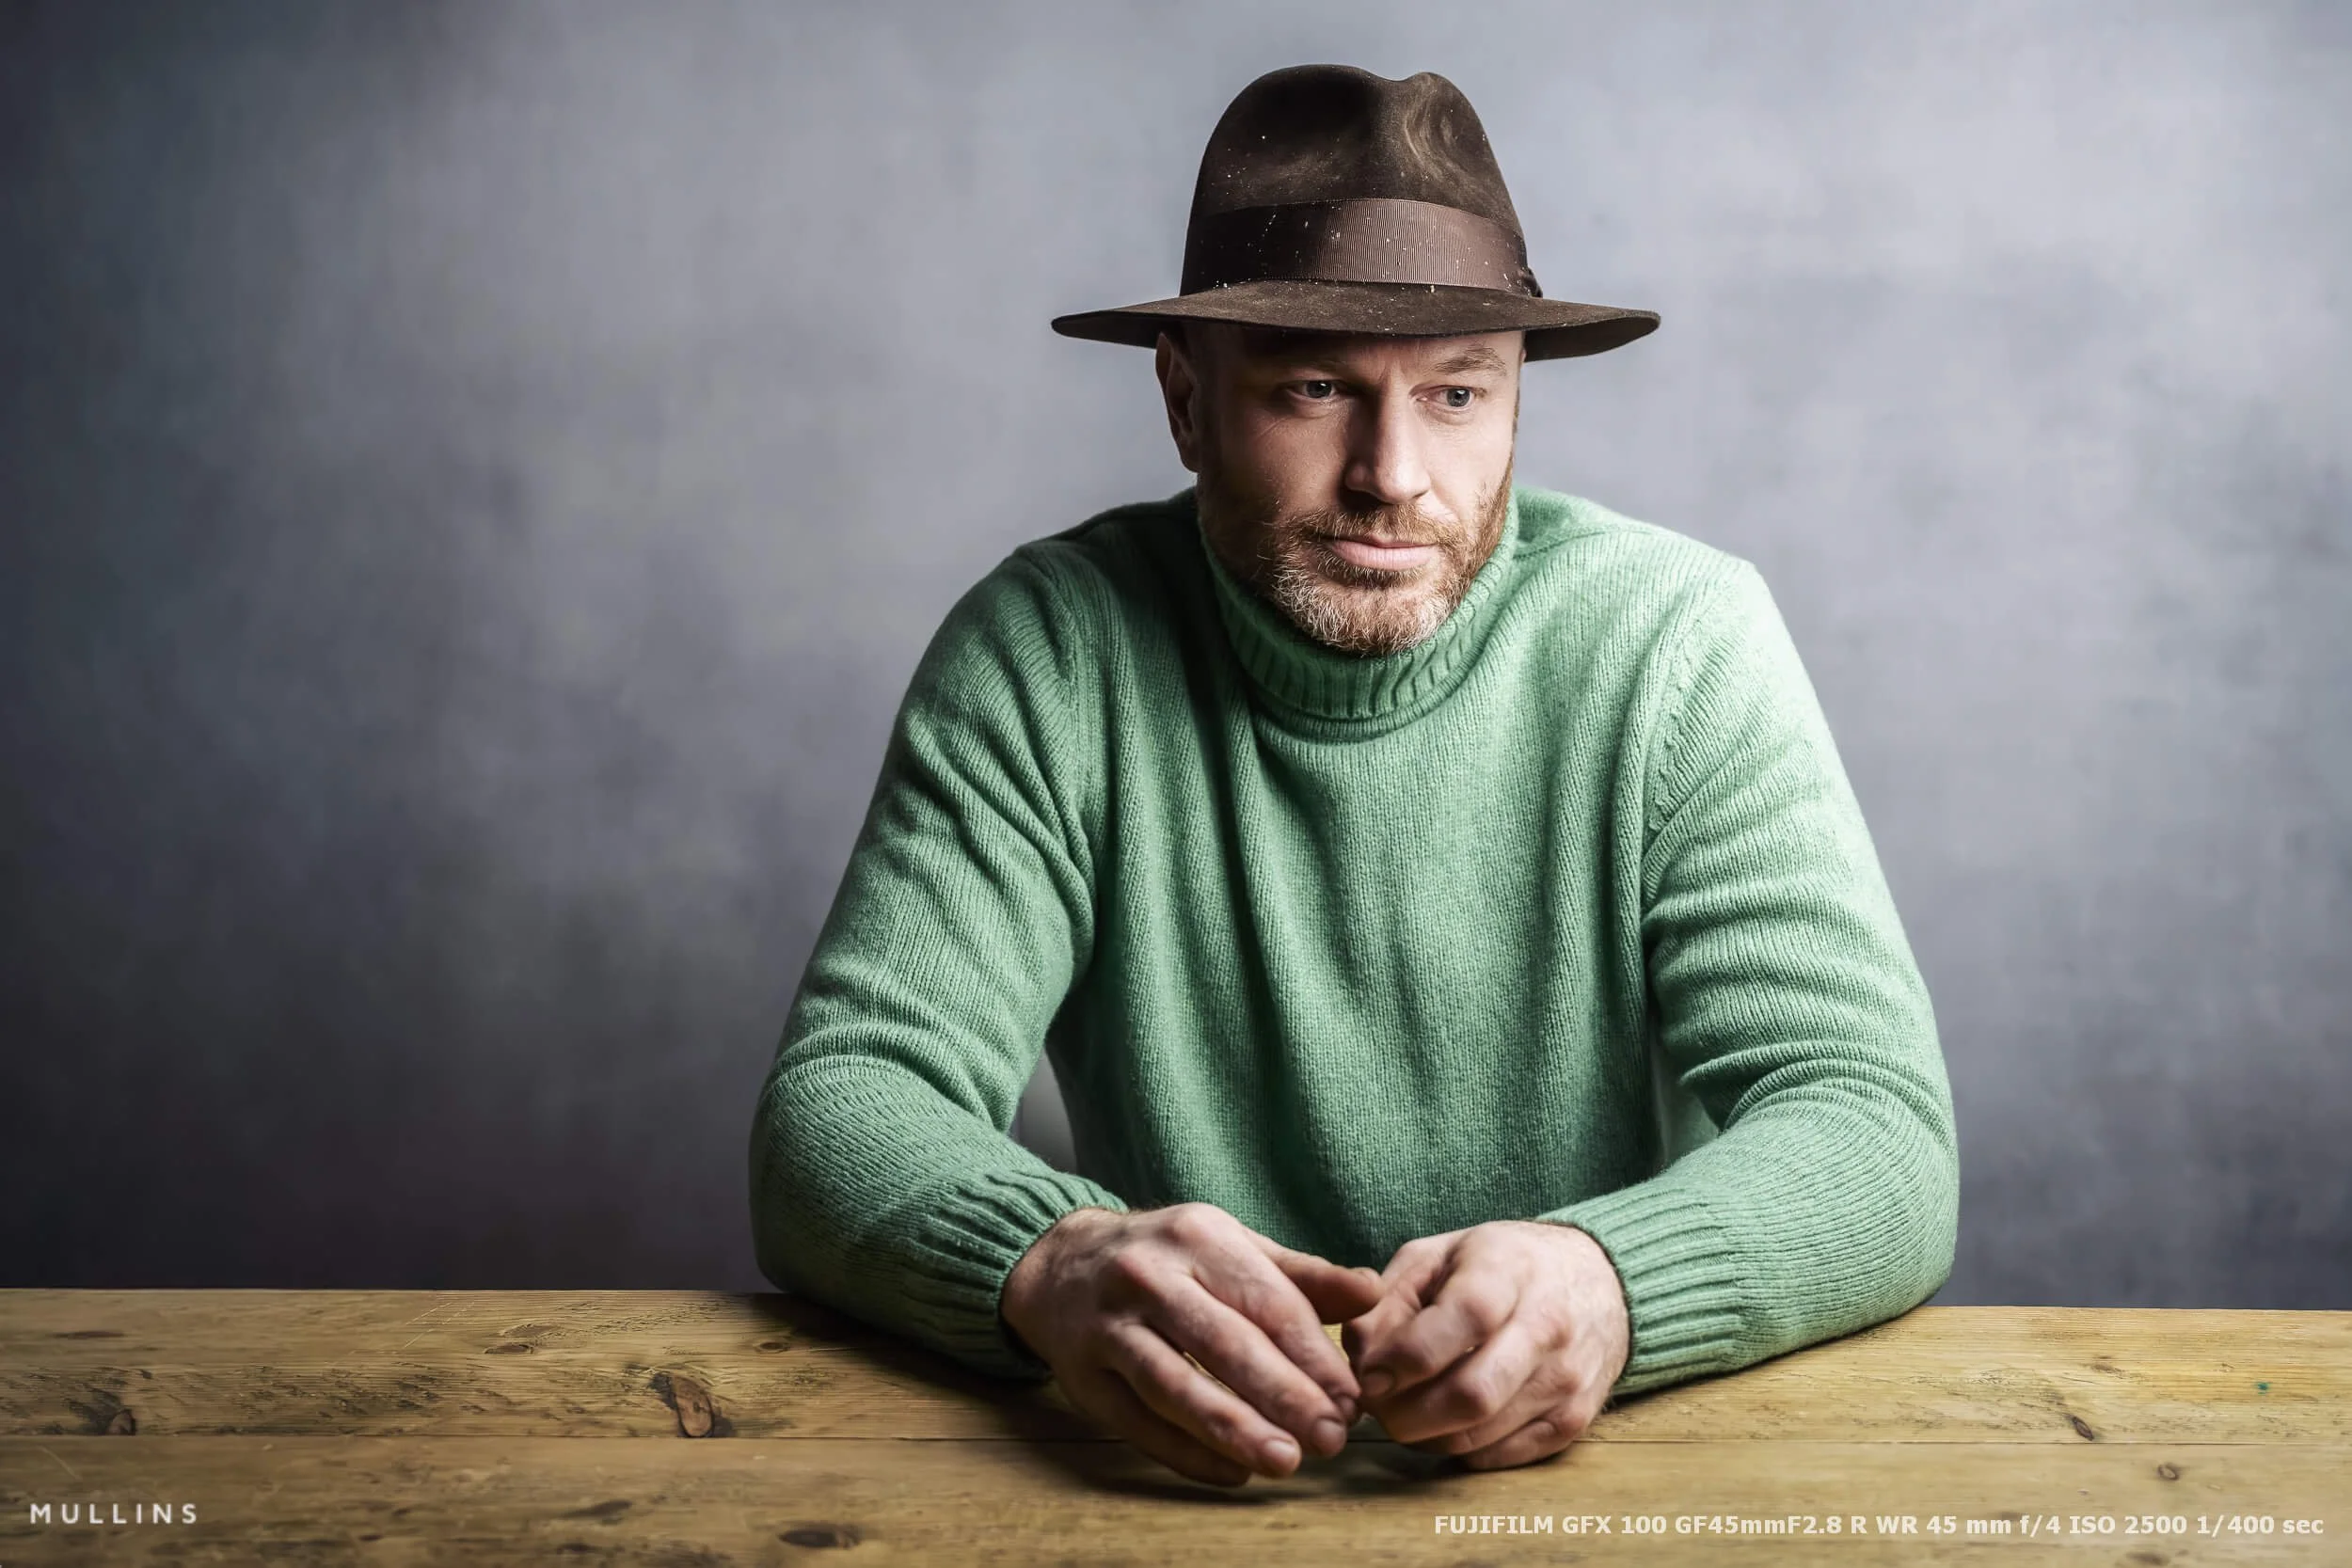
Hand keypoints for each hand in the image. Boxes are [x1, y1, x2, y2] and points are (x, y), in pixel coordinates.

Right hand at [999, 1203, 1384, 1485]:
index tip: (1351, 1400)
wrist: (1060, 1263)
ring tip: (1283, 1461)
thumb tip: (1374, 1291)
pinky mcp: (1081, 1374)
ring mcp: (1109, 1325)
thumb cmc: (1167, 1259)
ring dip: (1233, 1428)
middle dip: (1283, 1395)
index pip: (1266, 1302)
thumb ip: (1302, 1276)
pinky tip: (1229, 1471)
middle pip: (1223, 1343)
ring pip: (1175, 1384)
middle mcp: (1149, 1276)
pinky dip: (1185, 1451)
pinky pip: (1137, 1421)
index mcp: (1198, 1237)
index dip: (1312, 1356)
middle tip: (1330, 1439)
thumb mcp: (1231, 1248)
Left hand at [1342, 1219, 1629, 1469]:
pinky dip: (1459, 1448)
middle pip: (1472, 1394)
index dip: (1406, 1356)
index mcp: (1509, 1271)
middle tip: (1378, 1406)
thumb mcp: (1438, 1255)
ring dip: (1425, 1435)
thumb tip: (1358, 1354)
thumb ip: (1388, 1298)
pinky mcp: (1574, 1420)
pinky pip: (1500, 1456)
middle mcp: (1547, 1327)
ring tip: (1404, 1412)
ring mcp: (1566, 1379)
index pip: (1464, 1319)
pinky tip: (1445, 1423)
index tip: (1369, 1374)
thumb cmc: (1501, 1266)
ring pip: (1481, 1434)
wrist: (1596, 1283)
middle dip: (1406, 1413)